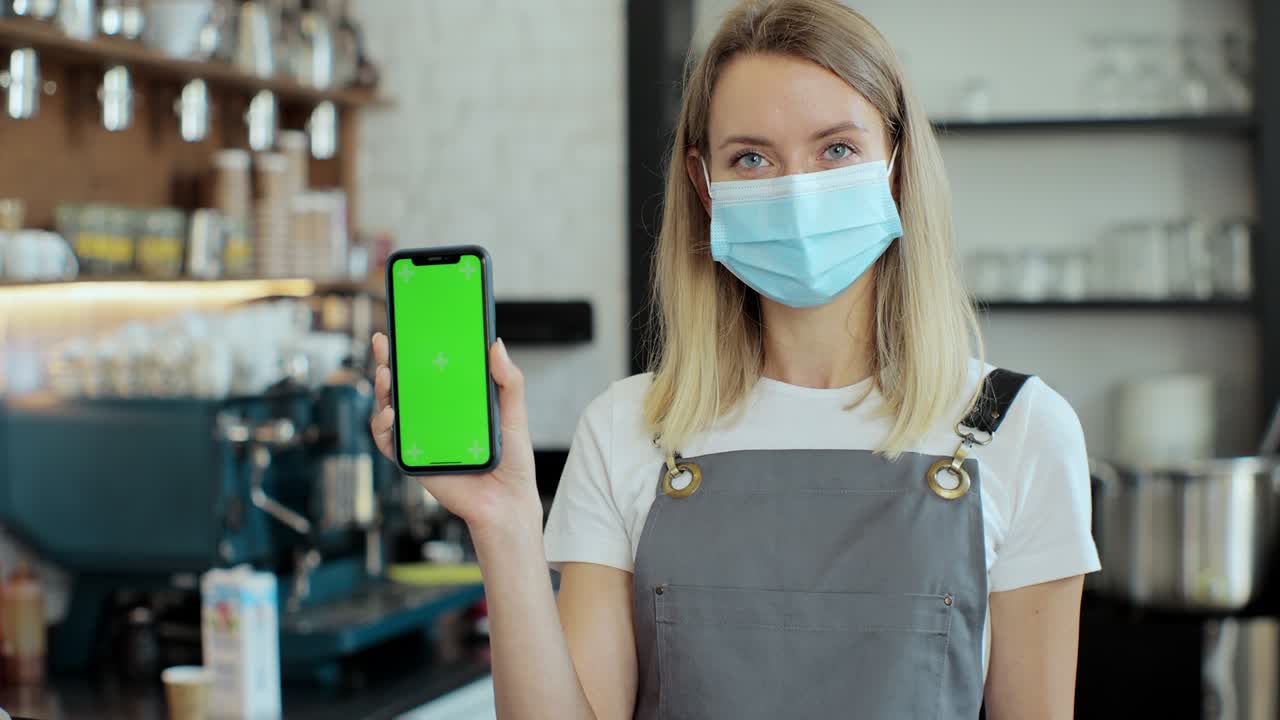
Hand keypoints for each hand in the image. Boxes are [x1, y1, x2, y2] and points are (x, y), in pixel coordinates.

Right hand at [370, 333, 541, 536]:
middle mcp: (433, 416)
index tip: (406, 326)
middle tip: (383, 343)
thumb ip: (509, 382)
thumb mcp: (514, 414)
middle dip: (388, 360)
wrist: (506, 503)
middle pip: (403, 384)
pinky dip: (382, 425)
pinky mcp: (412, 459)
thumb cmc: (512, 460)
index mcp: (455, 400)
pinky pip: (388, 440)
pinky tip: (390, 414)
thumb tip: (497, 344)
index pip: (430, 369)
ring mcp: (420, 436)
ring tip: (386, 375)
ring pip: (389, 407)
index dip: (415, 348)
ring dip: (381, 389)